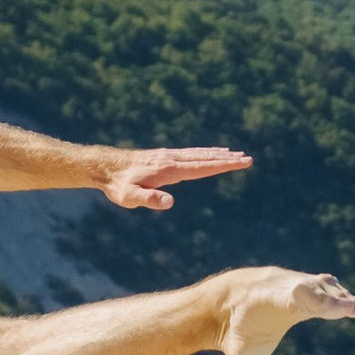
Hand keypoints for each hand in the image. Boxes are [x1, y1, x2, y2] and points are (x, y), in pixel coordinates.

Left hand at [99, 146, 251, 210]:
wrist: (105, 166)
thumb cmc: (118, 185)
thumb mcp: (130, 197)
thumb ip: (149, 199)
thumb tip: (170, 202)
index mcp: (169, 170)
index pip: (202, 168)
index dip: (223, 165)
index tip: (241, 162)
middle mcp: (172, 159)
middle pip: (205, 158)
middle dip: (227, 159)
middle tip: (248, 158)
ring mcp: (168, 156)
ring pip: (199, 154)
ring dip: (219, 154)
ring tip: (237, 154)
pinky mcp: (164, 156)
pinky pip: (190, 153)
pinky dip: (205, 152)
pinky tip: (212, 152)